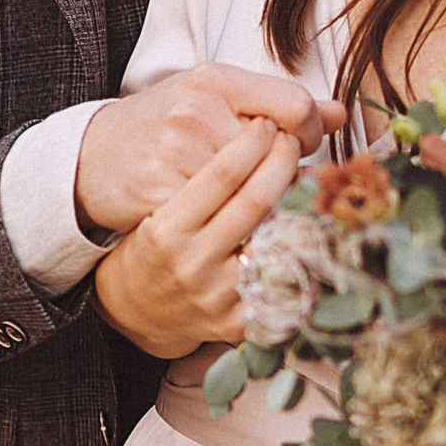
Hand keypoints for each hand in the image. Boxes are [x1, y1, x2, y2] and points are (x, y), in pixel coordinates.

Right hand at [75, 64, 342, 236]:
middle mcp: (195, 112)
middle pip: (278, 159)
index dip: (310, 133)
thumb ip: (275, 104)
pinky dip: (233, 240)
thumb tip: (341, 115)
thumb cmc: (162, 127)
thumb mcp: (212, 99)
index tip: (299, 148)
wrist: (89, 159)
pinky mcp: (159, 201)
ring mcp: (175, 157)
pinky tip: (231, 238)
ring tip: (264, 218)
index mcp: (214, 80)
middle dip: (290, 181)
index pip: (295, 106)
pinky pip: (218, 229)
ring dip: (268, 217)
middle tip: (287, 192)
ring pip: (254, 200)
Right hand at [92, 118, 301, 358]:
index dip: (253, 141)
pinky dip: (299, 245)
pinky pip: (283, 276)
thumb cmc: (157, 243)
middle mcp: (191, 264)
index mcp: (168, 230)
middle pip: (256, 202)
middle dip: (283, 161)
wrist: (138, 305)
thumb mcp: (164, 203)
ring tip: (306, 174)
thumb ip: (209, 171)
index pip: (222, 174)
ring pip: (277, 237)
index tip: (266, 124)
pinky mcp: (239, 322)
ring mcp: (217, 296)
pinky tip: (307, 220)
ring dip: (299, 200)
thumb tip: (265, 124)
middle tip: (292, 140)